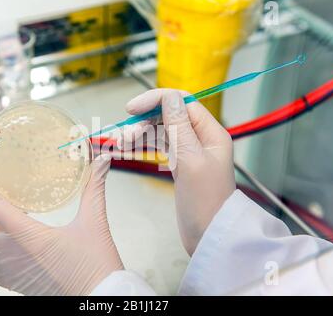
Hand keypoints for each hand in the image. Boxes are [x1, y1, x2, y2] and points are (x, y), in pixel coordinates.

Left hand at [0, 152, 122, 294]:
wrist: (98, 298)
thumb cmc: (95, 265)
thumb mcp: (94, 222)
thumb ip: (95, 188)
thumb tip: (102, 161)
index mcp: (27, 236)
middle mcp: (10, 254)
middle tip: (2, 198)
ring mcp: (8, 271)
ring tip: (6, 220)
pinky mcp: (12, 283)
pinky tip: (8, 244)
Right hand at [119, 89, 235, 255]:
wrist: (208, 235)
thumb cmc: (205, 202)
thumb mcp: (191, 160)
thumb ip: (179, 127)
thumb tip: (169, 97)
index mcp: (210, 133)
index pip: (182, 102)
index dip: (156, 100)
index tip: (132, 108)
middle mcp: (201, 138)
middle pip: (169, 116)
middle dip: (144, 120)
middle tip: (125, 135)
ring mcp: (189, 152)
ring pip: (161, 132)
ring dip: (141, 134)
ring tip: (121, 144)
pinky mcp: (180, 165)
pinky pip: (159, 147)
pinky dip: (144, 145)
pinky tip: (129, 148)